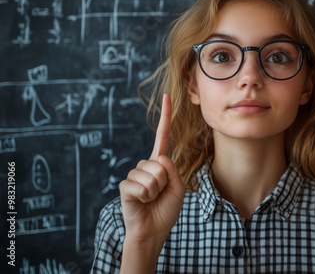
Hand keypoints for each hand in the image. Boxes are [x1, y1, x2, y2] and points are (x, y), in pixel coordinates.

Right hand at [119, 93, 184, 244]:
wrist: (153, 231)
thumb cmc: (166, 210)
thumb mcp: (178, 188)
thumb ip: (173, 171)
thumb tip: (159, 158)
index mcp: (160, 163)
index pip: (163, 135)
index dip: (165, 116)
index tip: (167, 95)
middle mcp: (145, 165)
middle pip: (159, 162)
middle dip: (164, 181)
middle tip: (160, 194)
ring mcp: (134, 175)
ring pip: (152, 174)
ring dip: (156, 190)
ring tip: (151, 199)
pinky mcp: (125, 186)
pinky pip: (141, 185)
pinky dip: (146, 197)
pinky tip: (142, 202)